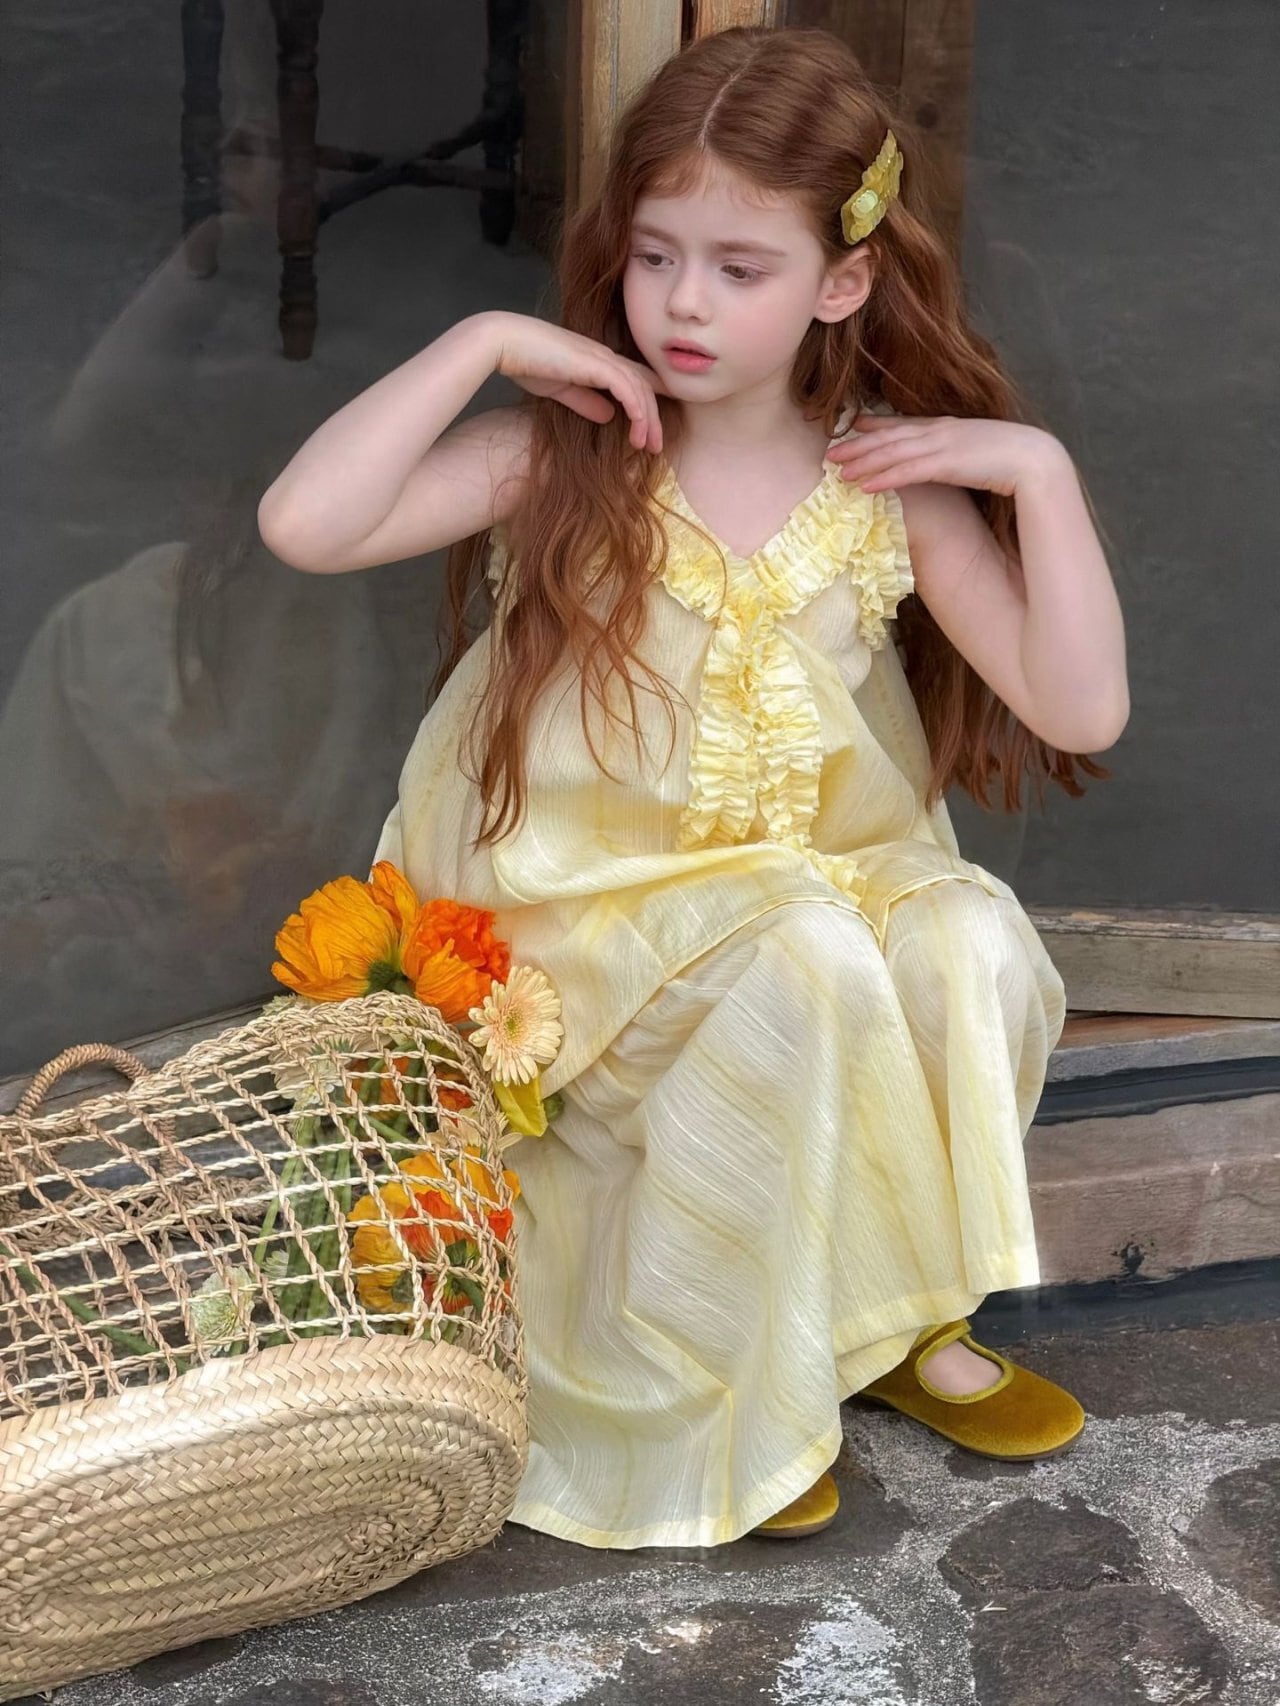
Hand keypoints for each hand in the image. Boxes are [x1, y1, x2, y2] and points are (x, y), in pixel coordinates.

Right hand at [488, 312, 666, 452]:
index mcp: (598, 361)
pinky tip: (638, 429)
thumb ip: (586, 401)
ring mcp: (601, 358)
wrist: (506, 343)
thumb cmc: (527, 362)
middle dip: (654, 419)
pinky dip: (636, 409)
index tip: (655, 429)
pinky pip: (626, 387)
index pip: (635, 380)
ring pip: (639, 389)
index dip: (650, 401)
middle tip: (656, 448)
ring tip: (648, 446)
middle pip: (643, 387)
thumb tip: (609, 416)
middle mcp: (605, 357)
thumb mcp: (562, 389)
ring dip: (648, 420)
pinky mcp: (595, 363)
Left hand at [828, 413, 1069, 495]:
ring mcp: (943, 445)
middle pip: (890, 437)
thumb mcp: (978, 452)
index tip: (853, 425)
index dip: (876, 425)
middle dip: (858, 445)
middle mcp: (941, 431)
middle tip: (829, 453)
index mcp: (948, 427)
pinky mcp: (948, 464)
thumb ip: (958, 453)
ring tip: (837, 472)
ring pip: (893, 453)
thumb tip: (947, 462)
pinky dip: (884, 478)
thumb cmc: (1012, 460)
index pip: (904, 423)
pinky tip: (864, 487)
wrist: (1036, 459)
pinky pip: (908, 472)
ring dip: (863, 462)